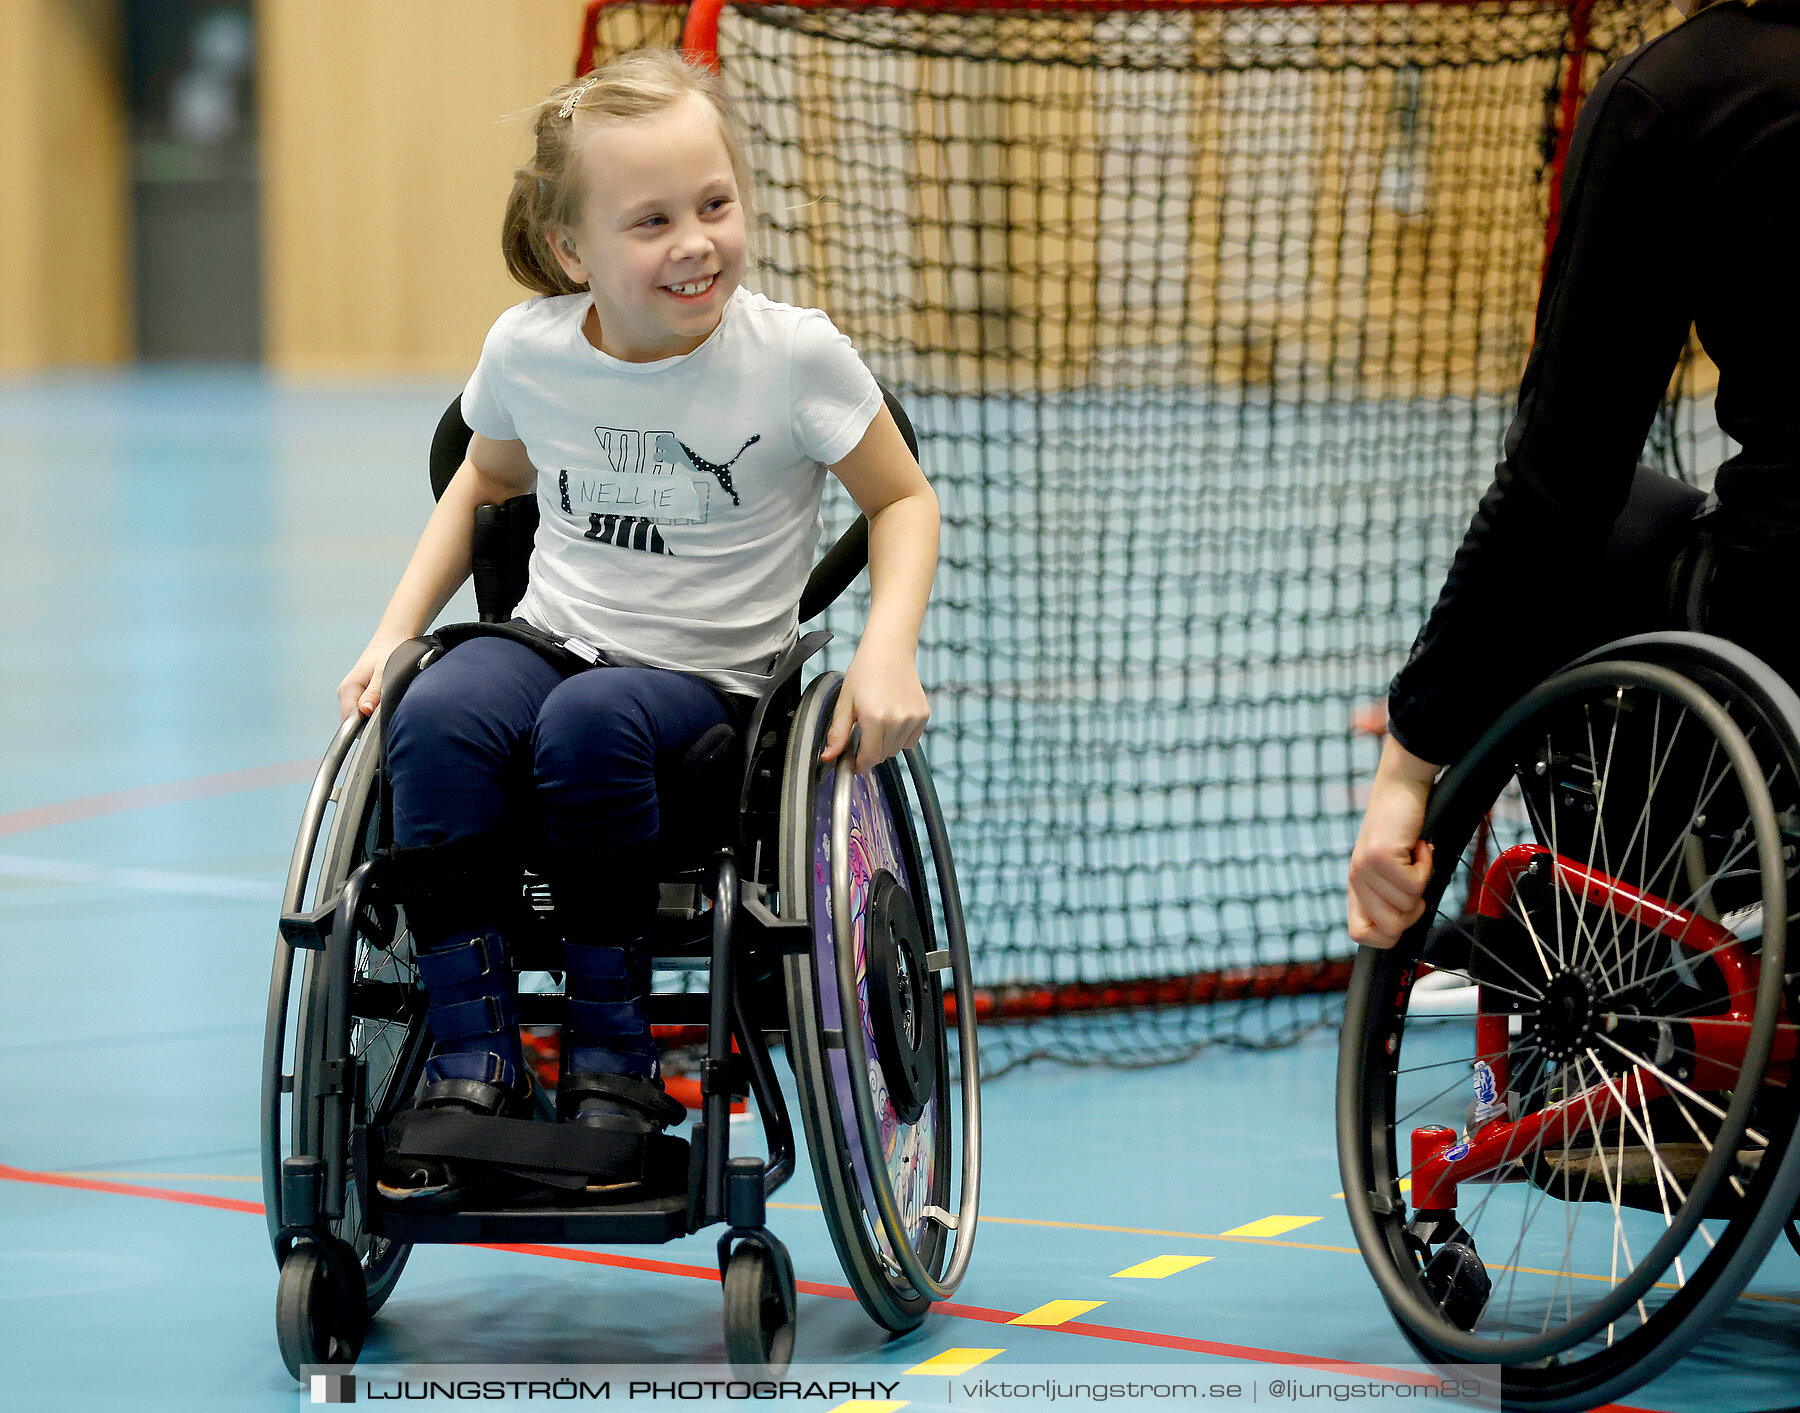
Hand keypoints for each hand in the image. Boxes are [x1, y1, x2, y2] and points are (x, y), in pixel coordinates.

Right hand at [336, 629, 412, 721]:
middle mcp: (346, 693)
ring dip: (375, 715)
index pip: (349, 720)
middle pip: (355, 720)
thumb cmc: (389, 653)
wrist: (392, 640)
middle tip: (389, 709)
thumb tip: (365, 711)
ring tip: (389, 700)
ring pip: (361, 716)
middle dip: (371, 721)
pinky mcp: (358, 694)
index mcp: (348, 688)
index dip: (364, 726)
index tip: (380, 724)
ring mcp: (351, 694)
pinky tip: (386, 699)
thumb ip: (374, 693)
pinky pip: (365, 710)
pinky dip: (376, 709)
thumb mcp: (384, 673)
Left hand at [820, 646, 928, 773]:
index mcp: (874, 719)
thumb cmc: (864, 672)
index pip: (870, 758)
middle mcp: (896, 721)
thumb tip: (829, 757)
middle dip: (871, 752)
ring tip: (877, 723)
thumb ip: (838, 733)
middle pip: (883, 755)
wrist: (889, 651)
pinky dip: (901, 737)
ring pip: (897, 749)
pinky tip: (892, 721)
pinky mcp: (923, 715)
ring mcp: (912, 718)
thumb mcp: (845, 702)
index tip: (855, 764)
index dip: (860, 765)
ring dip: (886, 744)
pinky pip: (911, 740)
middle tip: (863, 734)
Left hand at [1347, 737, 1440, 948]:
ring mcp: (1365, 870)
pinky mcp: (1380, 857)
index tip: (1405, 911)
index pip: (1360, 934)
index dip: (1387, 935)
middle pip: (1391, 929)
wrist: (1401, 787)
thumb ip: (1389, 897)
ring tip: (1413, 855)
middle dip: (1414, 909)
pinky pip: (1416, 883)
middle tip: (1414, 879)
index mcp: (1357, 888)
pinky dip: (1427, 865)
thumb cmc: (1404, 829)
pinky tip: (1417, 846)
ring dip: (1422, 879)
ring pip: (1408, 905)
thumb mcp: (1392, 869)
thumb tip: (1403, 927)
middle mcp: (1356, 881)